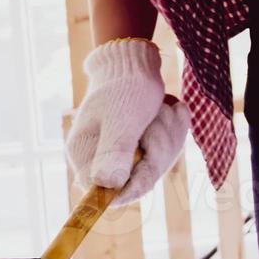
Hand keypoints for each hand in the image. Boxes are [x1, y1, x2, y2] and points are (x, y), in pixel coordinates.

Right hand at [66, 39, 189, 205]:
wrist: (135, 64)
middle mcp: (101, 160)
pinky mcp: (143, 147)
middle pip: (139, 179)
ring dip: (169, 134)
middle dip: (158, 147)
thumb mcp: (122, 119)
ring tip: (162, 109)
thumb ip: (115, 150)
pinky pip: (168, 150)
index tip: (150, 161)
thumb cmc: (125, 89)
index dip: (132, 186)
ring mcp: (124, 154)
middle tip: (158, 116)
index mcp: (84, 156)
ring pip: (159, 163)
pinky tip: (169, 109)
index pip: (104, 194)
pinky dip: (174, 128)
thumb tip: (106, 184)